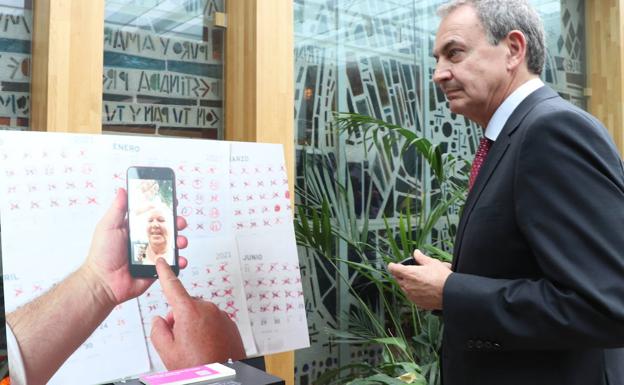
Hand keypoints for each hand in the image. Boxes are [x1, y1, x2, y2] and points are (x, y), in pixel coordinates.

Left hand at [84, 188, 188, 304]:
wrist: (104, 283)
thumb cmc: (102, 255)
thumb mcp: (108, 226)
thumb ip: (118, 208)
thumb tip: (123, 189)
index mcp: (135, 228)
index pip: (152, 214)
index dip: (163, 207)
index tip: (172, 201)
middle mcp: (145, 240)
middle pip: (166, 228)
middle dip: (176, 223)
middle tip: (179, 222)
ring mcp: (152, 254)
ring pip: (172, 245)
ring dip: (180, 241)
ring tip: (180, 242)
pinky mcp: (157, 269)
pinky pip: (172, 264)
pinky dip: (179, 261)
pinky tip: (179, 259)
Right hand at [151, 258, 245, 368]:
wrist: (226, 376)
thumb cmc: (199, 365)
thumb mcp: (167, 351)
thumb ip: (158, 331)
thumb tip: (160, 320)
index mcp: (189, 311)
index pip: (173, 286)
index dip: (165, 273)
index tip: (162, 262)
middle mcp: (207, 308)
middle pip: (185, 306)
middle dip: (179, 319)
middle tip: (180, 341)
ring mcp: (220, 315)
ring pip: (199, 315)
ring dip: (193, 326)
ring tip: (195, 348)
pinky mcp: (229, 322)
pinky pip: (212, 321)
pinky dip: (207, 330)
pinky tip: (206, 347)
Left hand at [388, 250, 451, 309]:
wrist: (450, 293)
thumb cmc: (441, 278)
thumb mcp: (432, 263)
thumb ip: (421, 257)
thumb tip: (416, 253)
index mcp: (408, 274)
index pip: (393, 268)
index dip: (393, 265)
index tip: (394, 265)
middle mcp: (407, 285)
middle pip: (397, 278)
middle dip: (401, 274)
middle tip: (409, 272)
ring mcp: (411, 295)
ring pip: (404, 288)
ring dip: (407, 283)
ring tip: (418, 280)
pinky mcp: (416, 302)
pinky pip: (410, 296)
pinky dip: (413, 292)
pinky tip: (422, 289)